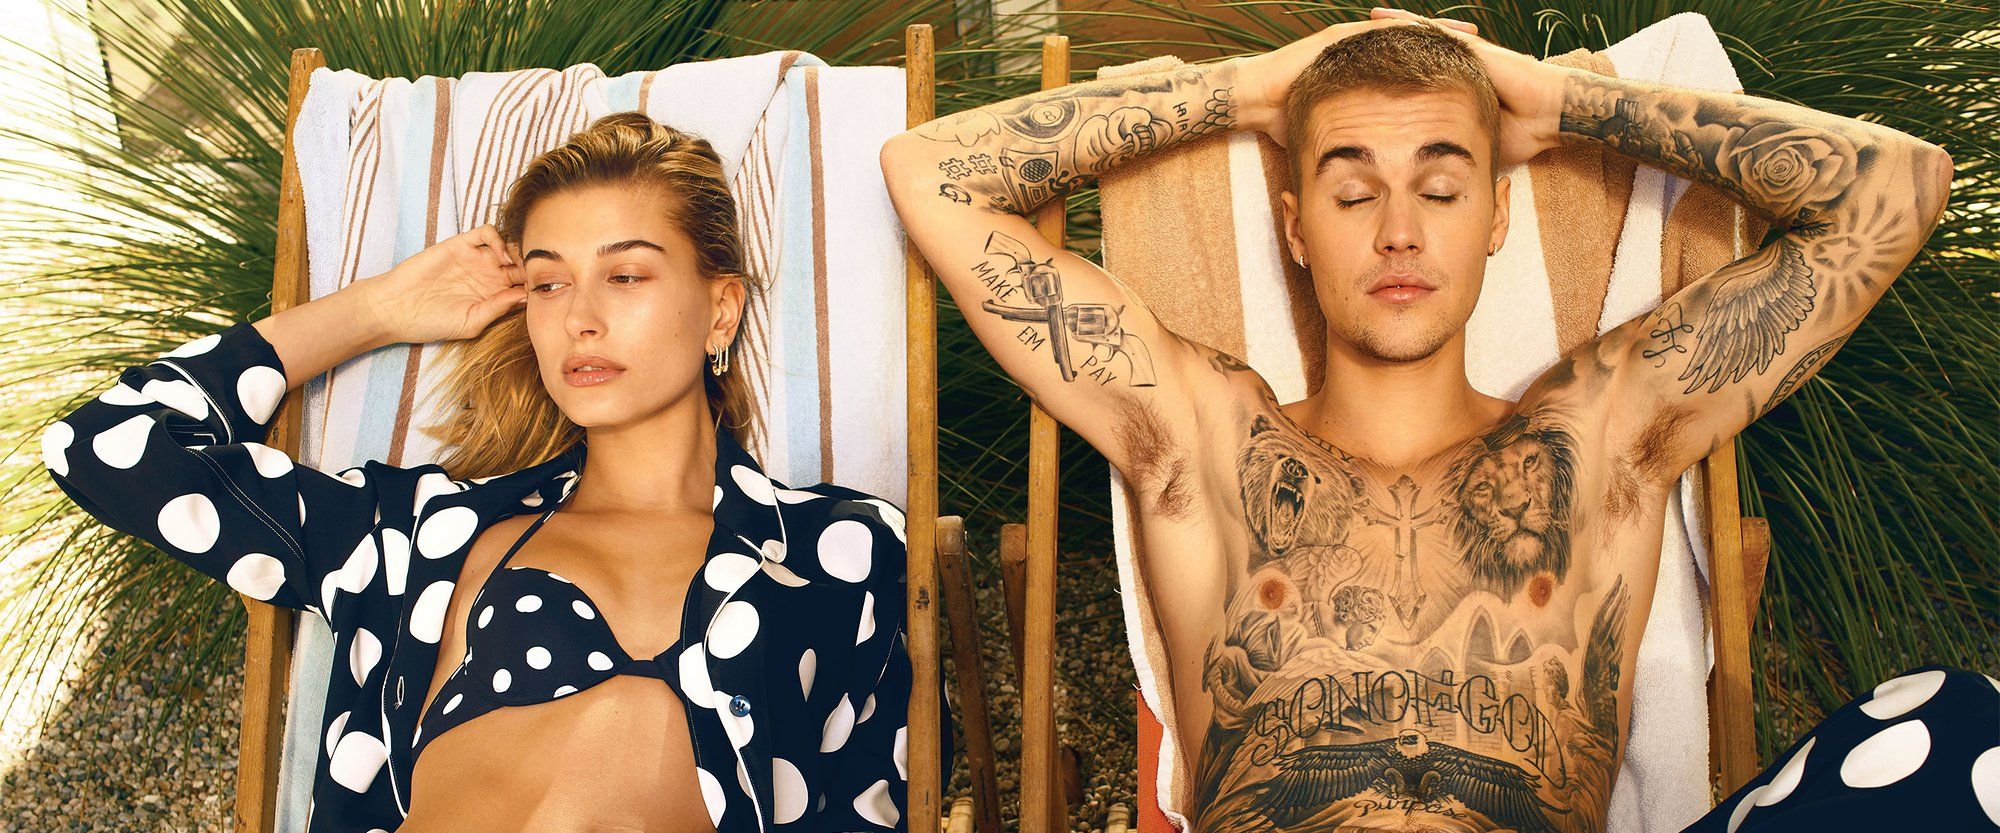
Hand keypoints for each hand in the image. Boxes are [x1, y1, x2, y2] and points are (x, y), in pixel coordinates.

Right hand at [358, 224, 527, 343]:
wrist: (395, 308)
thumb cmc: (431, 322)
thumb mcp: (471, 322)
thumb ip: (498, 308)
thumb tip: (526, 295)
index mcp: (495, 297)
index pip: (526, 285)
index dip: (538, 286)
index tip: (545, 292)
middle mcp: (488, 276)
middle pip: (522, 263)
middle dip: (534, 266)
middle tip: (540, 273)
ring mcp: (475, 259)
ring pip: (509, 245)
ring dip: (520, 251)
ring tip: (521, 265)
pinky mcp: (460, 245)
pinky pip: (486, 233)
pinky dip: (499, 239)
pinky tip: (501, 257)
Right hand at [1234, 12, 1478, 143]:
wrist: (1256, 101)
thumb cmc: (1291, 122)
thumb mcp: (1336, 134)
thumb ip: (1360, 142)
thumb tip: (1381, 175)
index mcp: (1369, 76)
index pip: (1415, 70)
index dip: (1446, 72)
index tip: (1477, 78)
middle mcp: (1365, 54)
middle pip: (1418, 46)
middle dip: (1452, 47)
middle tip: (1486, 49)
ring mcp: (1353, 41)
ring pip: (1406, 33)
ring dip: (1438, 34)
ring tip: (1470, 37)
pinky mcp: (1342, 37)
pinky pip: (1382, 30)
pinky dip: (1408, 31)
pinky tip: (1433, 33)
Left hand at [1368, 7, 1569, 167]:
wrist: (1548, 115)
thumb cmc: (1517, 133)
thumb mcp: (1469, 145)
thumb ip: (1446, 155)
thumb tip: (1421, 182)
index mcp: (1448, 91)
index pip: (1408, 82)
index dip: (1381, 79)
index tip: (1351, 79)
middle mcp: (1452, 69)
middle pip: (1408, 54)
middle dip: (1377, 48)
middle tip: (1344, 42)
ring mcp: (1461, 56)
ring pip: (1416, 37)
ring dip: (1389, 30)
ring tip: (1361, 23)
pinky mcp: (1470, 49)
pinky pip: (1433, 33)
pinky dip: (1409, 25)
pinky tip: (1385, 20)